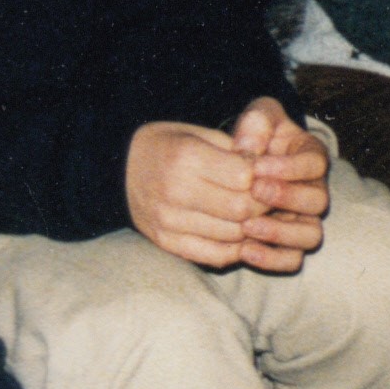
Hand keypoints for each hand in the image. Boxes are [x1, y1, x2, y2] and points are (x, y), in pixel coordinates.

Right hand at [128, 112, 321, 271]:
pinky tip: (241, 236)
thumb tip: (271, 167)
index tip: (267, 174)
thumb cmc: (168, 145)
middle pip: (241, 209)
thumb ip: (235, 149)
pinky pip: (213, 255)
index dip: (264, 177)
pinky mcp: (166, 242)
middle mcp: (176, 191)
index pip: (244, 177)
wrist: (118, 168)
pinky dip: (235, 249)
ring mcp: (169, 221)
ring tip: (257, 215)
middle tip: (270, 198)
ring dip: (253, 228)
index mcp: (186, 158)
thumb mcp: (199, 133)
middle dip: (264, 205)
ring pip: (232, 235)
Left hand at [226, 96, 331, 271]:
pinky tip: (245, 250)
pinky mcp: (288, 245)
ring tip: (247, 226)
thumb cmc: (252, 138)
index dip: (289, 168)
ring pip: (311, 235)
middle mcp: (315, 191)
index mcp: (312, 158)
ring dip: (280, 232)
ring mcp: (304, 221)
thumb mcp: (257, 118)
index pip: (316, 164)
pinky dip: (271, 259)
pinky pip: (292, 260)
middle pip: (319, 201)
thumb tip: (250, 149)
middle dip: (287, 197)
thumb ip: (258, 121)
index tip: (257, 166)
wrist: (239, 165)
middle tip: (254, 191)